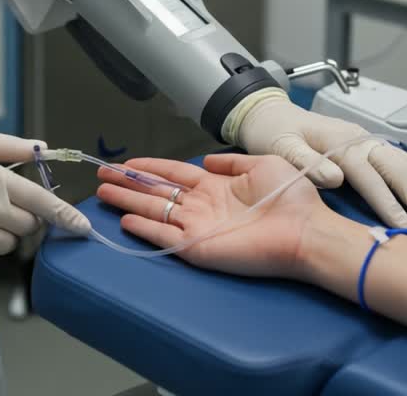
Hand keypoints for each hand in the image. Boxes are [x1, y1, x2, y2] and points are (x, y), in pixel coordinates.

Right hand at [95, 154, 329, 277]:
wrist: (304, 232)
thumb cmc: (290, 198)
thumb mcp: (263, 164)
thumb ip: (232, 162)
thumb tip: (207, 159)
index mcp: (216, 186)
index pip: (174, 174)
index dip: (150, 166)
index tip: (127, 161)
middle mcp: (201, 205)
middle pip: (156, 191)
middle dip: (129, 182)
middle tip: (102, 174)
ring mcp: (197, 226)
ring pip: (153, 210)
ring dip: (128, 201)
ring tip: (103, 192)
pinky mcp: (196, 247)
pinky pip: (163, 235)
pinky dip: (143, 228)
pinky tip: (125, 220)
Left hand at [237, 91, 406, 231]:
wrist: (269, 114)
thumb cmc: (272, 133)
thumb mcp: (279, 147)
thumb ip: (305, 162)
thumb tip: (334, 179)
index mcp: (339, 141)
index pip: (369, 175)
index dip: (387, 201)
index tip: (403, 225)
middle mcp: (359, 139)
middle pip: (397, 168)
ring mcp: (366, 141)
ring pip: (404, 164)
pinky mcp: (367, 146)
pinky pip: (400, 162)